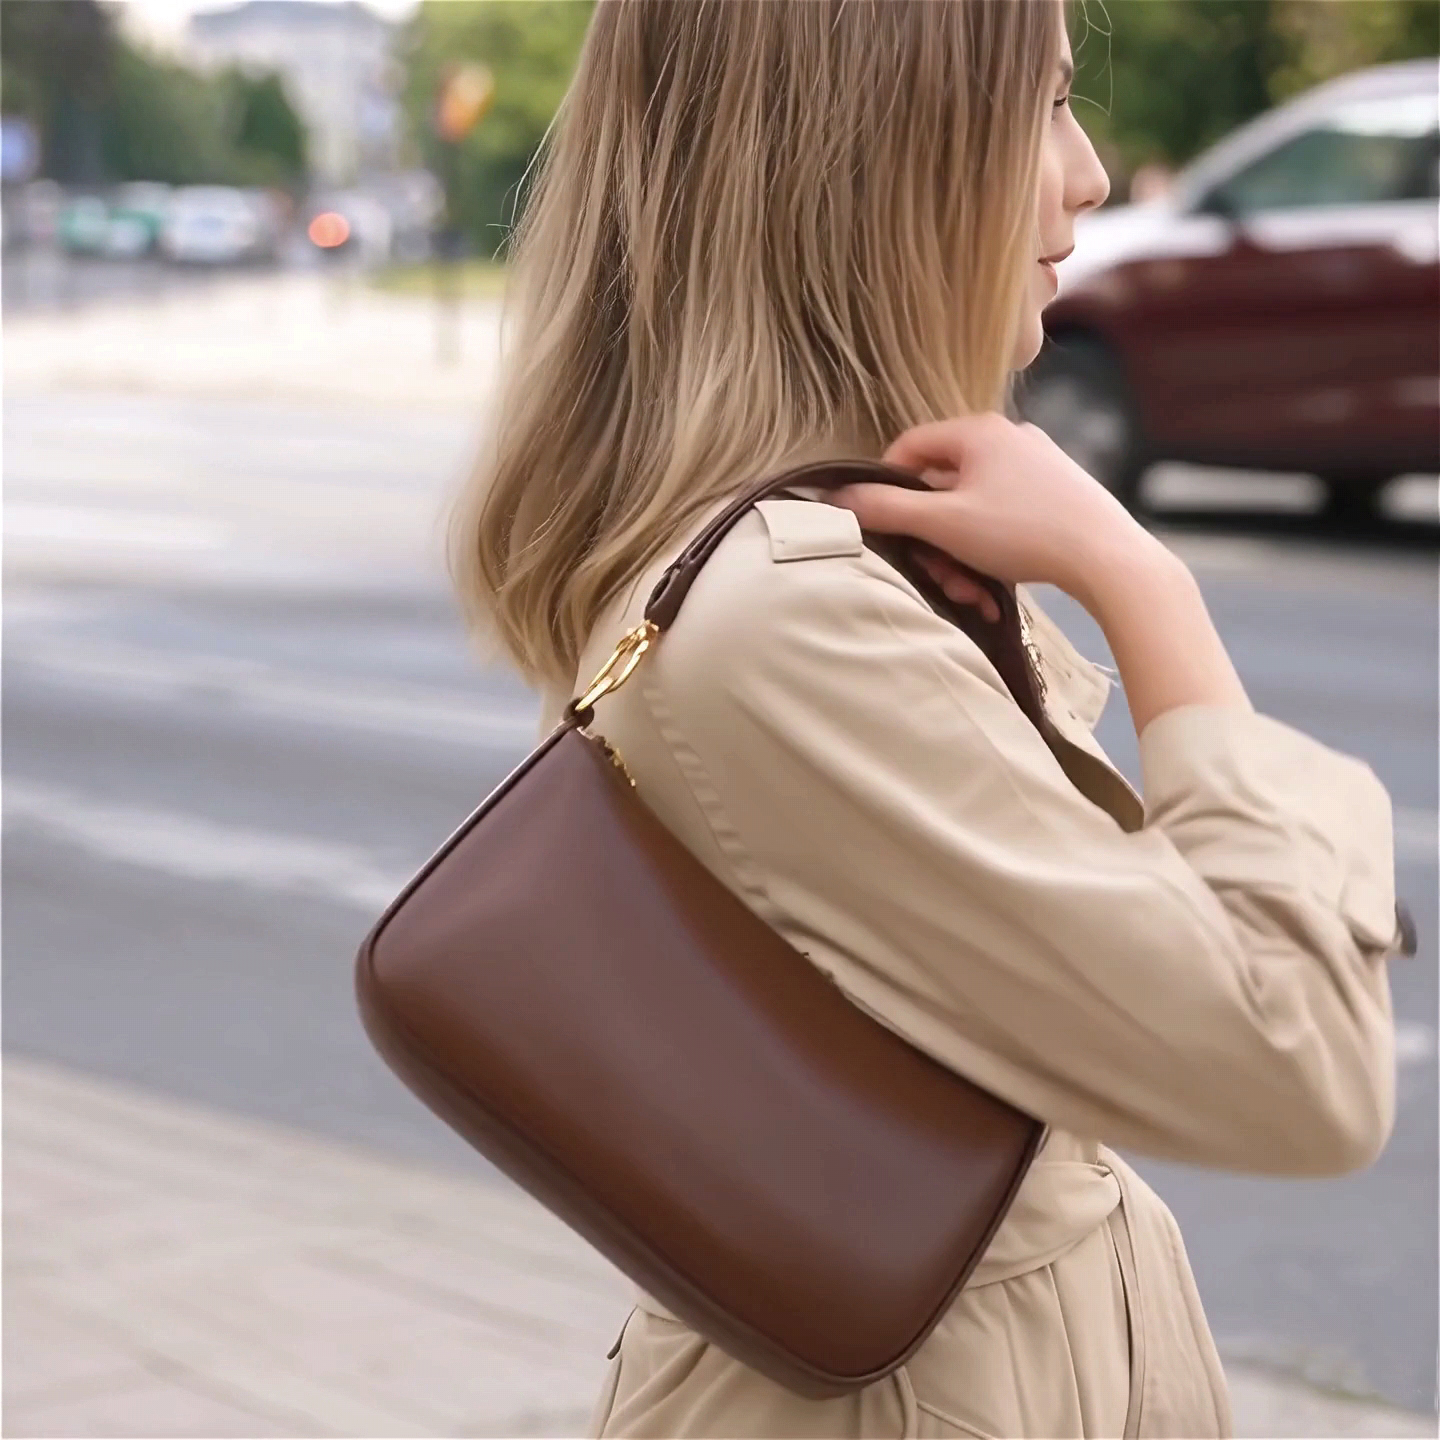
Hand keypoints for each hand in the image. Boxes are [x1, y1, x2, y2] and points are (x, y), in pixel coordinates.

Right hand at [834, 414, 1162, 615]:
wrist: (1109, 559)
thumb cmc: (1023, 532)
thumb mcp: (943, 523)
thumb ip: (886, 508)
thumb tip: (838, 498)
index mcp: (978, 430)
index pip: (909, 447)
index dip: (887, 488)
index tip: (886, 528)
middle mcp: (1008, 437)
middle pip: (941, 486)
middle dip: (932, 540)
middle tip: (938, 577)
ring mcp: (1036, 465)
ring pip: (971, 510)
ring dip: (959, 554)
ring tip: (973, 592)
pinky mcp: (1056, 495)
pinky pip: (1003, 519)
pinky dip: (990, 552)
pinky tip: (996, 586)